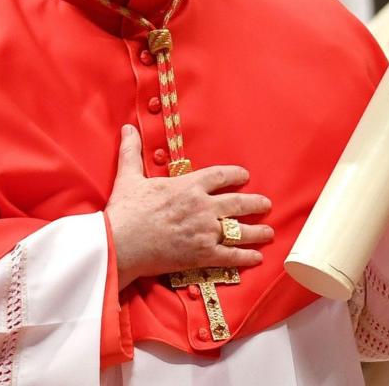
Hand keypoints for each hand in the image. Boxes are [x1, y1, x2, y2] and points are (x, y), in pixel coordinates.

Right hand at [105, 125, 272, 289]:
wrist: (119, 242)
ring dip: (257, 231)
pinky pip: (230, 256)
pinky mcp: (202, 255)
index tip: (244, 176)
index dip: (235, 175)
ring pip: (239, 231)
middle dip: (255, 203)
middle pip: (237, 203)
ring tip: (269, 232)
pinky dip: (245, 257)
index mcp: (188, 185)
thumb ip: (132, 152)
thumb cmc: (125, 210)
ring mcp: (205, 232)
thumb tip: (128, 129)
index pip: (220, 176)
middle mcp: (202, 207)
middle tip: (266, 204)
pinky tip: (257, 258)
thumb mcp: (129, 177)